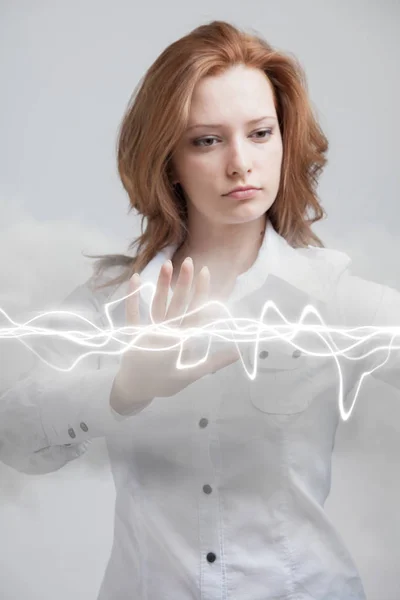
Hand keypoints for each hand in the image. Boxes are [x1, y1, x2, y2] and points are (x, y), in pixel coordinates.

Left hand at [110, 257, 238, 412]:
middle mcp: (168, 335)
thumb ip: (215, 361)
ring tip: (167, 264)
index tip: (206, 273)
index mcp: (184, 343)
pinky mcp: (132, 334)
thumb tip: (239, 353)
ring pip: (158, 306)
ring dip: (162, 285)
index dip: (202, 294)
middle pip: (178, 306)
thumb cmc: (166, 382)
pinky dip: (133, 296)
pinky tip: (135, 277)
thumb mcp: (193, 374)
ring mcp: (149, 334)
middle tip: (189, 261)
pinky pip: (132, 313)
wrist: (136, 391)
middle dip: (184, 283)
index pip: (197, 314)